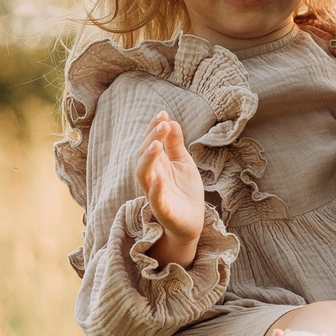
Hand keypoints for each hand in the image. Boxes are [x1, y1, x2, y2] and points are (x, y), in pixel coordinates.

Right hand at [137, 112, 207, 265]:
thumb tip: (171, 121)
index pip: (150, 144)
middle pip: (144, 156)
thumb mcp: (183, 163)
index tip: (162, 113)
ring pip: (144, 175)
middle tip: (163, 124)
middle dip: (152, 138)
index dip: (153, 129)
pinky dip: (156, 189)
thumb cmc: (185, 191)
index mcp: (157, 165)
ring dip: (148, 159)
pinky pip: (155, 199)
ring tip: (156, 145)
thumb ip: (176, 145)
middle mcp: (152, 177)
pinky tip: (161, 177)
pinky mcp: (163, 211)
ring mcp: (155, 194)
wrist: (192, 222)